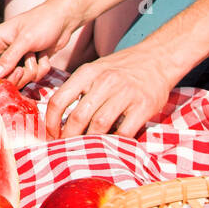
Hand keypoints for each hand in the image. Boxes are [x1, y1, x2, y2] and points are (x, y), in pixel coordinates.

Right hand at [0, 2, 72, 89]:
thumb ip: (9, 58)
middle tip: (23, 67)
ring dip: (31, 71)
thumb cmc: (42, 22)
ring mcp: (16, 59)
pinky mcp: (28, 65)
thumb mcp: (25, 39)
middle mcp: (2, 52)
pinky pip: (32, 78)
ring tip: (36, 55)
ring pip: (18, 79)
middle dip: (15, 75)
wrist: (64, 19)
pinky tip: (43, 56)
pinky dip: (41, 69)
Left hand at [43, 45, 175, 138]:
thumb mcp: (95, 70)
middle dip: (68, 137)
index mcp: (87, 73)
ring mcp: (125, 93)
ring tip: (85, 148)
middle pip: (78, 117)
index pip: (59, 100)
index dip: (51, 122)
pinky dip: (114, 141)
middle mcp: (104, 81)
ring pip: (98, 125)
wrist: (157, 59)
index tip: (51, 134)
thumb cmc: (121, 68)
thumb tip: (59, 119)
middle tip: (66, 147)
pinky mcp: (143, 106)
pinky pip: (124, 131)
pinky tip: (109, 144)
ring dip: (89, 141)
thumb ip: (78, 89)